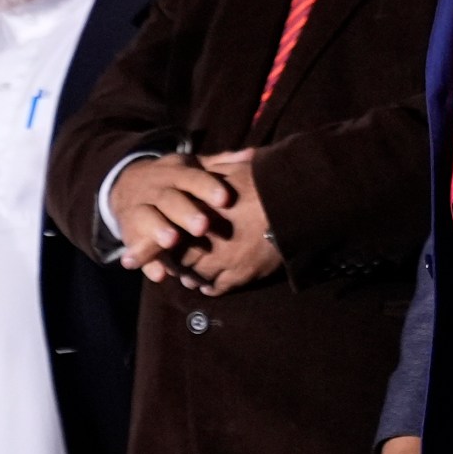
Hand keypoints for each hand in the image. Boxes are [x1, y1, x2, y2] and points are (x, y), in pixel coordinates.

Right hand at [108, 153, 235, 283]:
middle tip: (203, 226)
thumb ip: (220, 163)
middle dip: (185, 212)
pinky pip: (135, 247)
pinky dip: (145, 262)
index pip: (191, 178)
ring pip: (146, 218)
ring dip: (159, 230)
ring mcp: (139, 209)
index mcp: (175, 173)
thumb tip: (252, 155)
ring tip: (172, 241)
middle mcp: (155, 189)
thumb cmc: (174, 179)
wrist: (128, 184)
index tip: (226, 199)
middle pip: (169, 199)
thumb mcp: (192, 166)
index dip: (208, 187)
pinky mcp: (129, 232)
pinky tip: (159, 274)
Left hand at [173, 149, 283, 295]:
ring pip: (195, 276)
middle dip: (175, 262)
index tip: (160, 242)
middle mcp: (205, 239)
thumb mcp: (233, 170)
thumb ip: (212, 170)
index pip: (169, 232)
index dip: (162, 239)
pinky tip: (207, 284)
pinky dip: (209, 287)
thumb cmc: (263, 183)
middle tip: (174, 262)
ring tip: (190, 274)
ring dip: (191, 276)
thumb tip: (202, 166)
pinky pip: (216, 288)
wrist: (292, 204)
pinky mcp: (240, 274)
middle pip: (178, 259)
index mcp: (198, 213)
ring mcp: (222, 260)